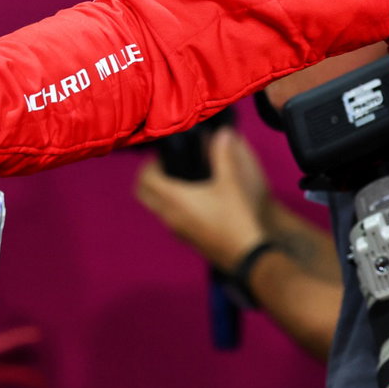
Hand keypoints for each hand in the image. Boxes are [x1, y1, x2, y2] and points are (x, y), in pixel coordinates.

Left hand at [133, 126, 270, 270]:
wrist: (245, 253)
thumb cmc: (236, 217)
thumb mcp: (231, 182)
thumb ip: (223, 155)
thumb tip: (221, 133)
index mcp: (175, 199)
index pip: (144, 179)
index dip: (148, 165)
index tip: (162, 156)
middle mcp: (168, 214)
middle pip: (143, 194)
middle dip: (148, 178)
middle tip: (166, 166)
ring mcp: (175, 228)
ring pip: (154, 207)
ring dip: (159, 192)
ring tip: (181, 179)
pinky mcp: (184, 237)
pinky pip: (167, 217)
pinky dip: (169, 204)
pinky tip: (193, 198)